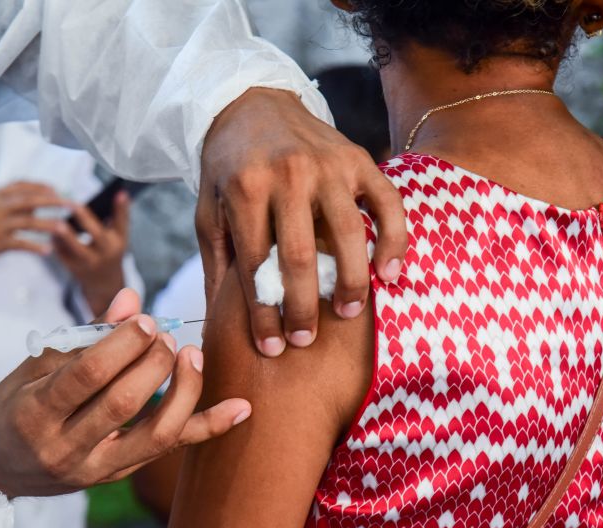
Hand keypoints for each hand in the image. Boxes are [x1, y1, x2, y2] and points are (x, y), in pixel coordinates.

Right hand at [0, 181, 68, 263]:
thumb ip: (11, 204)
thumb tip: (37, 205)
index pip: (23, 185)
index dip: (42, 187)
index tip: (58, 190)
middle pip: (31, 200)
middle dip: (54, 202)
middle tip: (72, 205)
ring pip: (28, 222)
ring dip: (49, 225)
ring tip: (65, 229)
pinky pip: (20, 244)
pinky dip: (35, 247)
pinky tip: (47, 250)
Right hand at [0, 288, 250, 497]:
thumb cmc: (13, 404)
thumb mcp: (38, 363)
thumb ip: (87, 333)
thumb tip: (131, 298)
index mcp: (36, 413)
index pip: (89, 375)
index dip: (123, 342)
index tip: (145, 319)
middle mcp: (66, 448)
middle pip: (125, 403)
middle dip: (154, 360)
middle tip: (163, 333)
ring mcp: (94, 469)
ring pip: (156, 434)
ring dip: (184, 389)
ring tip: (192, 355)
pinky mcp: (117, 475)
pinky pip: (170, 450)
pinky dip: (208, 427)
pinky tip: (240, 408)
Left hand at [53, 191, 128, 315]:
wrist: (104, 282)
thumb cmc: (110, 250)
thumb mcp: (117, 237)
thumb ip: (116, 217)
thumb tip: (116, 193)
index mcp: (119, 241)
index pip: (122, 222)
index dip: (122, 207)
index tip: (120, 192)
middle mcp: (107, 252)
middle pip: (97, 234)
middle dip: (84, 218)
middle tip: (73, 204)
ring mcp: (90, 262)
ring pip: (75, 246)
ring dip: (64, 232)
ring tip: (58, 220)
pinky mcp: (75, 269)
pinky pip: (62, 253)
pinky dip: (56, 241)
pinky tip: (53, 233)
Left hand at [198, 87, 406, 356]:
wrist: (250, 104)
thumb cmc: (226, 167)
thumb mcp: (209, 209)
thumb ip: (219, 259)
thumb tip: (219, 319)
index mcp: (245, 188)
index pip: (255, 266)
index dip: (263, 314)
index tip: (271, 349)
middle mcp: (288, 174)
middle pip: (300, 256)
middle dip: (302, 307)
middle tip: (304, 340)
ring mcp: (328, 165)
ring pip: (348, 234)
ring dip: (350, 282)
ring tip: (345, 313)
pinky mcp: (357, 158)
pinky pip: (387, 203)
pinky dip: (394, 239)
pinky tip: (390, 273)